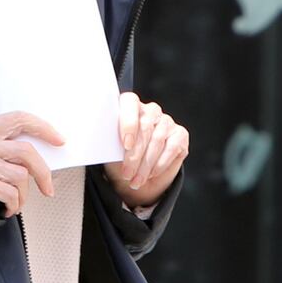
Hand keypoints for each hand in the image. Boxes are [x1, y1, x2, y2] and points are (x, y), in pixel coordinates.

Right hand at [0, 112, 64, 218]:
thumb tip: (29, 160)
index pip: (19, 119)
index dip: (42, 127)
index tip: (58, 139)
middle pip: (26, 152)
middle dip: (43, 172)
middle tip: (48, 187)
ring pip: (21, 177)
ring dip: (23, 195)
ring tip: (15, 201)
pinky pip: (10, 195)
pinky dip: (13, 205)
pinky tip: (7, 208)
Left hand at [103, 93, 188, 207]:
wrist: (136, 176)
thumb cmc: (119, 159)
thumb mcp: (110, 150)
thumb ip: (109, 141)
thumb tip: (101, 142)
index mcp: (129, 106)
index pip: (130, 102)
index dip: (128, 123)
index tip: (126, 144)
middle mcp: (150, 110)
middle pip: (144, 127)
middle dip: (135, 154)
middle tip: (127, 174)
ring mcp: (166, 121)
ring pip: (157, 140)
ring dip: (146, 165)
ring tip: (136, 180)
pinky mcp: (180, 134)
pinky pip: (171, 148)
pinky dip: (160, 164)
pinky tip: (151, 175)